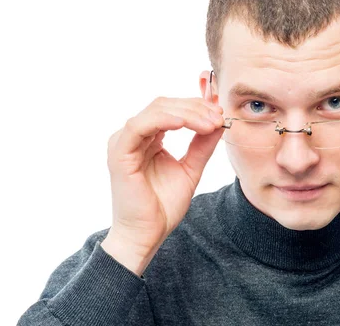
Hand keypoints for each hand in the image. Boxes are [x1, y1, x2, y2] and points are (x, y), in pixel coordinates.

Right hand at [102, 97, 223, 272]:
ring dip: (187, 113)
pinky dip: (164, 120)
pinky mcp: (119, 153)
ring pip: (156, 110)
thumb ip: (202, 146)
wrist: (147, 234)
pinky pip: (139, 126)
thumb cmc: (163, 206)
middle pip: (165, 105)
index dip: (198, 106)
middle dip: (196, 108)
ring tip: (210, 123)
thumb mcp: (191, 169)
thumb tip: (219, 122)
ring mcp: (124, 142)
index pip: (172, 109)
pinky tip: (184, 124)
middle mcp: (134, 136)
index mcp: (148, 137)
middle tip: (219, 116)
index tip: (221, 112)